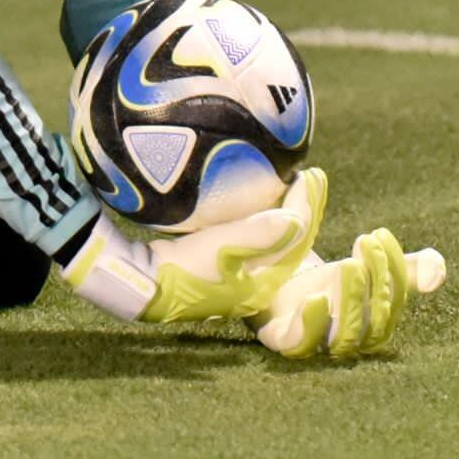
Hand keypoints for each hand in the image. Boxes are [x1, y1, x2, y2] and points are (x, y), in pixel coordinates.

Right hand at [61, 167, 326, 323]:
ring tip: (294, 184)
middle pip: (292, 241)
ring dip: (289, 213)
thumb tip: (295, 217)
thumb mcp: (219, 247)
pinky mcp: (226, 267)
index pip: (296, 239)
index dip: (306, 206)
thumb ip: (257, 233)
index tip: (310, 175)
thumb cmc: (182, 267)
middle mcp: (260, 282)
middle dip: (303, 208)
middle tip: (312, 175)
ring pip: (278, 241)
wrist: (146, 283)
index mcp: (265, 282)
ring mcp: (243, 276)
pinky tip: (266, 202)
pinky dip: (269, 219)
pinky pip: (260, 240)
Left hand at [248, 232, 446, 358]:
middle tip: (366, 242)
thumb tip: (438, 266)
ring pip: (345, 336)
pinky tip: (316, 298)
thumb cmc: (317, 275)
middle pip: (375, 322)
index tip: (380, 233)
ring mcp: (316, 340)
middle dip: (377, 282)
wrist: (262, 281)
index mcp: (371, 317)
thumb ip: (396, 264)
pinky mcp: (282, 339)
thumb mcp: (358, 263)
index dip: (395, 269)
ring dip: (352, 300)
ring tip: (348, 265)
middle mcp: (348, 335)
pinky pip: (300, 344)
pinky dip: (311, 326)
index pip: (395, 301)